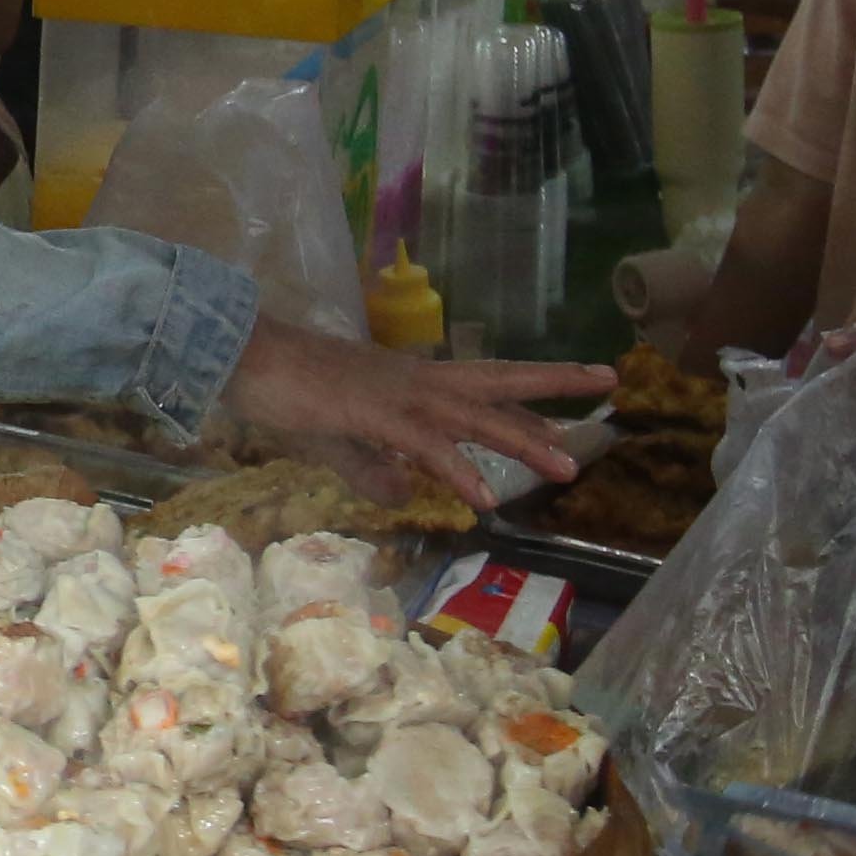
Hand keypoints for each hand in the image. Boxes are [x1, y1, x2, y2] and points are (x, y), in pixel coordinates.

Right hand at [216, 320, 608, 506]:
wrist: (244, 357)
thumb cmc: (285, 391)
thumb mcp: (335, 442)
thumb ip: (370, 470)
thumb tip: (403, 494)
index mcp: (411, 385)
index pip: (481, 393)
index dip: (526, 404)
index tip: (570, 414)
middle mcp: (417, 383)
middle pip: (499, 382)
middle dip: (555, 385)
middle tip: (610, 381)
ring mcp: (399, 395)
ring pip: (476, 416)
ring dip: (523, 441)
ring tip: (568, 467)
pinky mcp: (374, 413)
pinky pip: (426, 445)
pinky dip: (458, 469)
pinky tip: (484, 497)